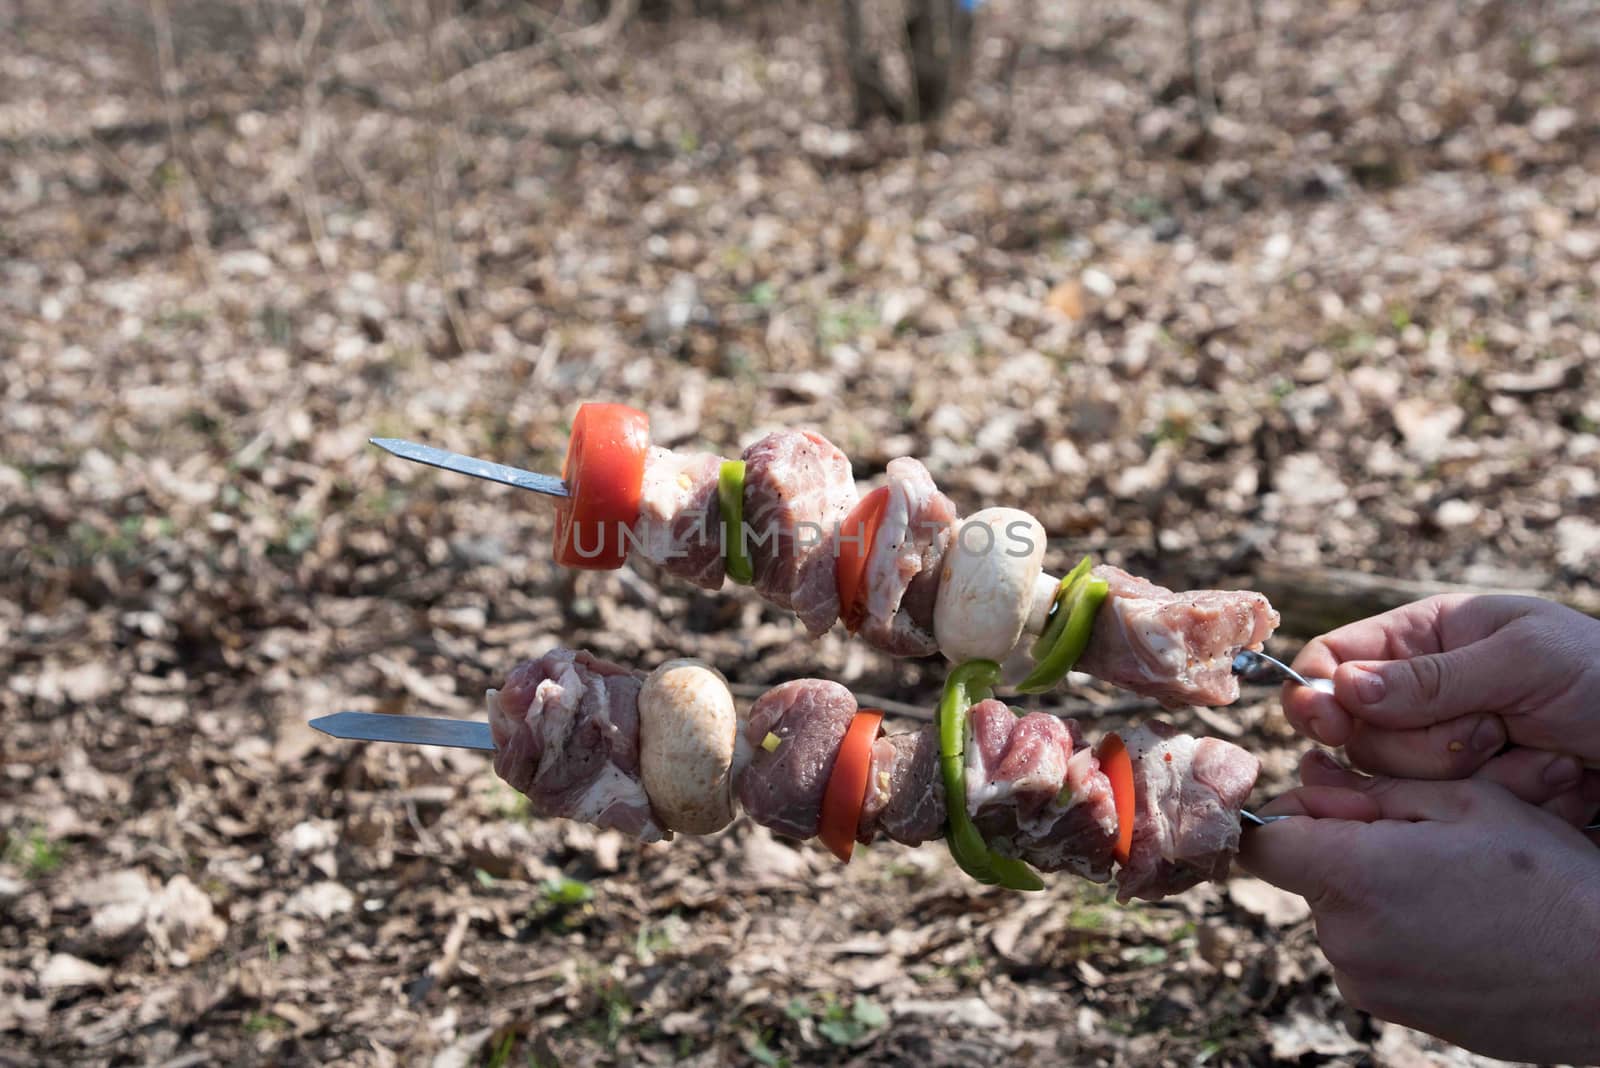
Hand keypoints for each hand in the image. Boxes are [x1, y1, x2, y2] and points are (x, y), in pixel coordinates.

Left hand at [1240, 754, 1599, 1063]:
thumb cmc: (1548, 880)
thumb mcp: (1466, 801)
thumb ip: (1373, 788)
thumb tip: (1312, 780)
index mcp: (1352, 877)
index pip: (1261, 841)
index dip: (1288, 813)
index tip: (1332, 803)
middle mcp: (1344, 940)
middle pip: (1305, 875)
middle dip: (1345, 847)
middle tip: (1423, 839)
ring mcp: (1367, 985)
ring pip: (1339, 915)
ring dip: (1375, 892)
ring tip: (1455, 886)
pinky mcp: (1394, 1014)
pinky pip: (1370, 955)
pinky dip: (1398, 933)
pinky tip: (1460, 925)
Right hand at [1282, 594, 1599, 776]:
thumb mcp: (1526, 662)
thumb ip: (1432, 678)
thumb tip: (1343, 688)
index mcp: (1424, 637)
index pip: (1332, 661)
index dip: (1317, 695)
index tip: (1331, 725)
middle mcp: (1422, 692)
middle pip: (1359, 734)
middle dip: (1425, 744)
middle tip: (1495, 731)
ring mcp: (1447, 747)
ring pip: (1401, 781)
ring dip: (1476, 774)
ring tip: (1544, 756)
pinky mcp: (1473, 796)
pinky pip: (1451, 813)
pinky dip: (1508, 800)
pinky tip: (1555, 783)